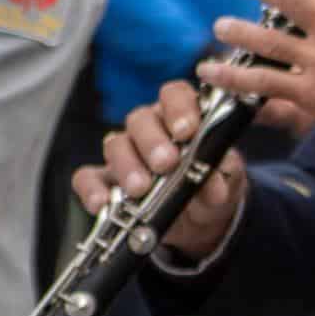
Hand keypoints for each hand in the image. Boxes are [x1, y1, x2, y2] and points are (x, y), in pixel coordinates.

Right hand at [71, 80, 246, 260]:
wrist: (201, 220)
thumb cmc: (213, 187)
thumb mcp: (226, 182)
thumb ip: (221, 177)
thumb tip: (212, 182)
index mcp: (182, 117)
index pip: (175, 95)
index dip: (180, 108)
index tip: (187, 131)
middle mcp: (150, 129)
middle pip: (140, 118)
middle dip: (152, 141)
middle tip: (166, 164)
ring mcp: (125, 154)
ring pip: (115, 144)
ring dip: (127, 165)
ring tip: (141, 189)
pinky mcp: (106, 181)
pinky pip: (88, 177)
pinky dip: (92, 189)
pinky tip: (103, 203)